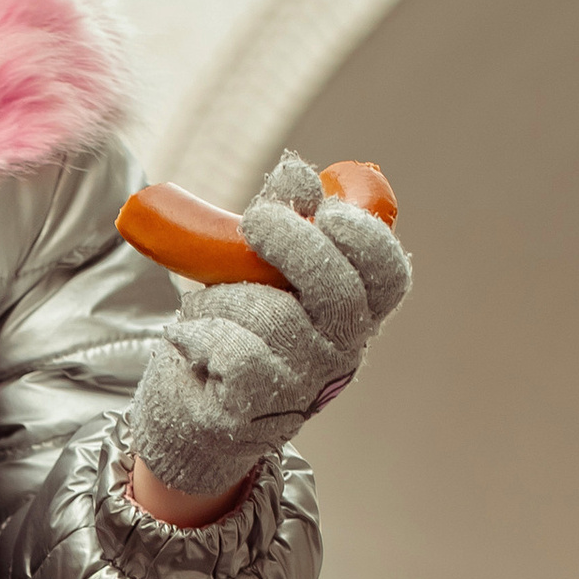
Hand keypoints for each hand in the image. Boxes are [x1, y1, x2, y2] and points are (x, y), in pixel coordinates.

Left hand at [117, 152, 410, 506]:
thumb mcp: (260, 268)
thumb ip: (285, 220)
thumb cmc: (234, 329)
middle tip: (256, 219)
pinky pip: (234, 351)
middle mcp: (340, 352)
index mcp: (352, 314)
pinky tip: (190, 339)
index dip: (366, 237)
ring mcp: (302, 385)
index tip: (326, 209)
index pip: (388, 276)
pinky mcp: (256, 407)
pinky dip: (200, 333)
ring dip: (226, 296)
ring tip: (209, 307)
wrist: (190, 408)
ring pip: (273, 316)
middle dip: (295, 242)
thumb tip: (299, 171)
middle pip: (340, 290)